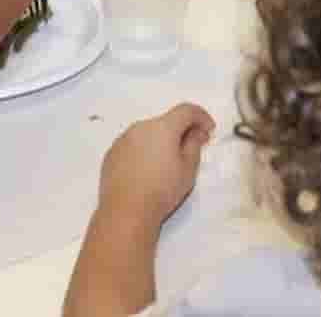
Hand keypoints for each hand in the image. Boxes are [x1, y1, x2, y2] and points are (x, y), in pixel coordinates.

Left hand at [98, 104, 215, 226]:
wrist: (125, 211)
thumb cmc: (162, 190)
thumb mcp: (188, 169)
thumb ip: (194, 144)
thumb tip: (196, 132)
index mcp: (162, 127)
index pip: (186, 110)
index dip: (201, 117)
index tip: (208, 130)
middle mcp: (140, 127)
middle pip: (166, 122)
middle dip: (181, 131)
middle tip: (191, 149)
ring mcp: (122, 139)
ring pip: (148, 134)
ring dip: (160, 141)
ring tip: (166, 164)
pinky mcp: (111, 154)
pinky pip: (133, 145)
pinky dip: (144, 151)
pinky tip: (146, 172)